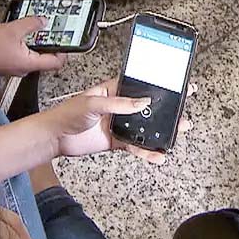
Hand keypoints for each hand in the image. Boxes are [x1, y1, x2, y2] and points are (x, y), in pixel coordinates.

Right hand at [0, 17, 67, 75]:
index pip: (56, 63)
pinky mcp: (8, 64)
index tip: (67, 40)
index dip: (65, 51)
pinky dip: (25, 45)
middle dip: (50, 43)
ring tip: (35, 29)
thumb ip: (31, 24)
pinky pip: (23, 55)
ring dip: (36, 43)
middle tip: (52, 30)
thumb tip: (43, 21)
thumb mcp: (12, 29)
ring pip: (34, 56)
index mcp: (29, 63)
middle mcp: (24, 69)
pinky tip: (20, 34)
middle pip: (46, 58)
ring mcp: (15, 67)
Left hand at [48, 79, 172, 164]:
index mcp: (113, 90)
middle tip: (184, 106)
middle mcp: (119, 106)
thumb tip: (142, 102)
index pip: (139, 85)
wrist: (55, 137)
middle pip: (147, 107)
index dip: (157, 84)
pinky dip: (147, 151)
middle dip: (166, 108)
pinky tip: (157, 154)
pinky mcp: (116, 141)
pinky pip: (135, 145)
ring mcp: (119, 124)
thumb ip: (119, 104)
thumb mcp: (93, 103)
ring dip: (161, 130)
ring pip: (145, 127)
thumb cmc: (67, 113)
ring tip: (178, 130)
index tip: (174, 83)